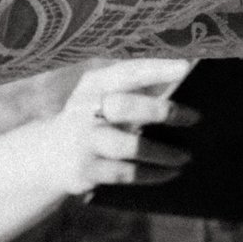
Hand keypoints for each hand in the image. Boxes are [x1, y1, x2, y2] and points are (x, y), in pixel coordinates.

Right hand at [52, 59, 199, 192]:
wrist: (47, 156)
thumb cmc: (91, 120)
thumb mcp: (102, 98)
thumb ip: (135, 90)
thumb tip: (184, 77)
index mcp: (94, 85)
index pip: (126, 72)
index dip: (155, 68)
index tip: (185, 67)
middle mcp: (85, 109)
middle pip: (126, 106)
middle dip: (163, 111)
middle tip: (195, 117)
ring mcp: (84, 141)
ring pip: (130, 146)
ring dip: (163, 153)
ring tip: (186, 156)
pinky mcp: (86, 170)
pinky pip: (126, 173)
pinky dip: (152, 174)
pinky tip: (170, 173)